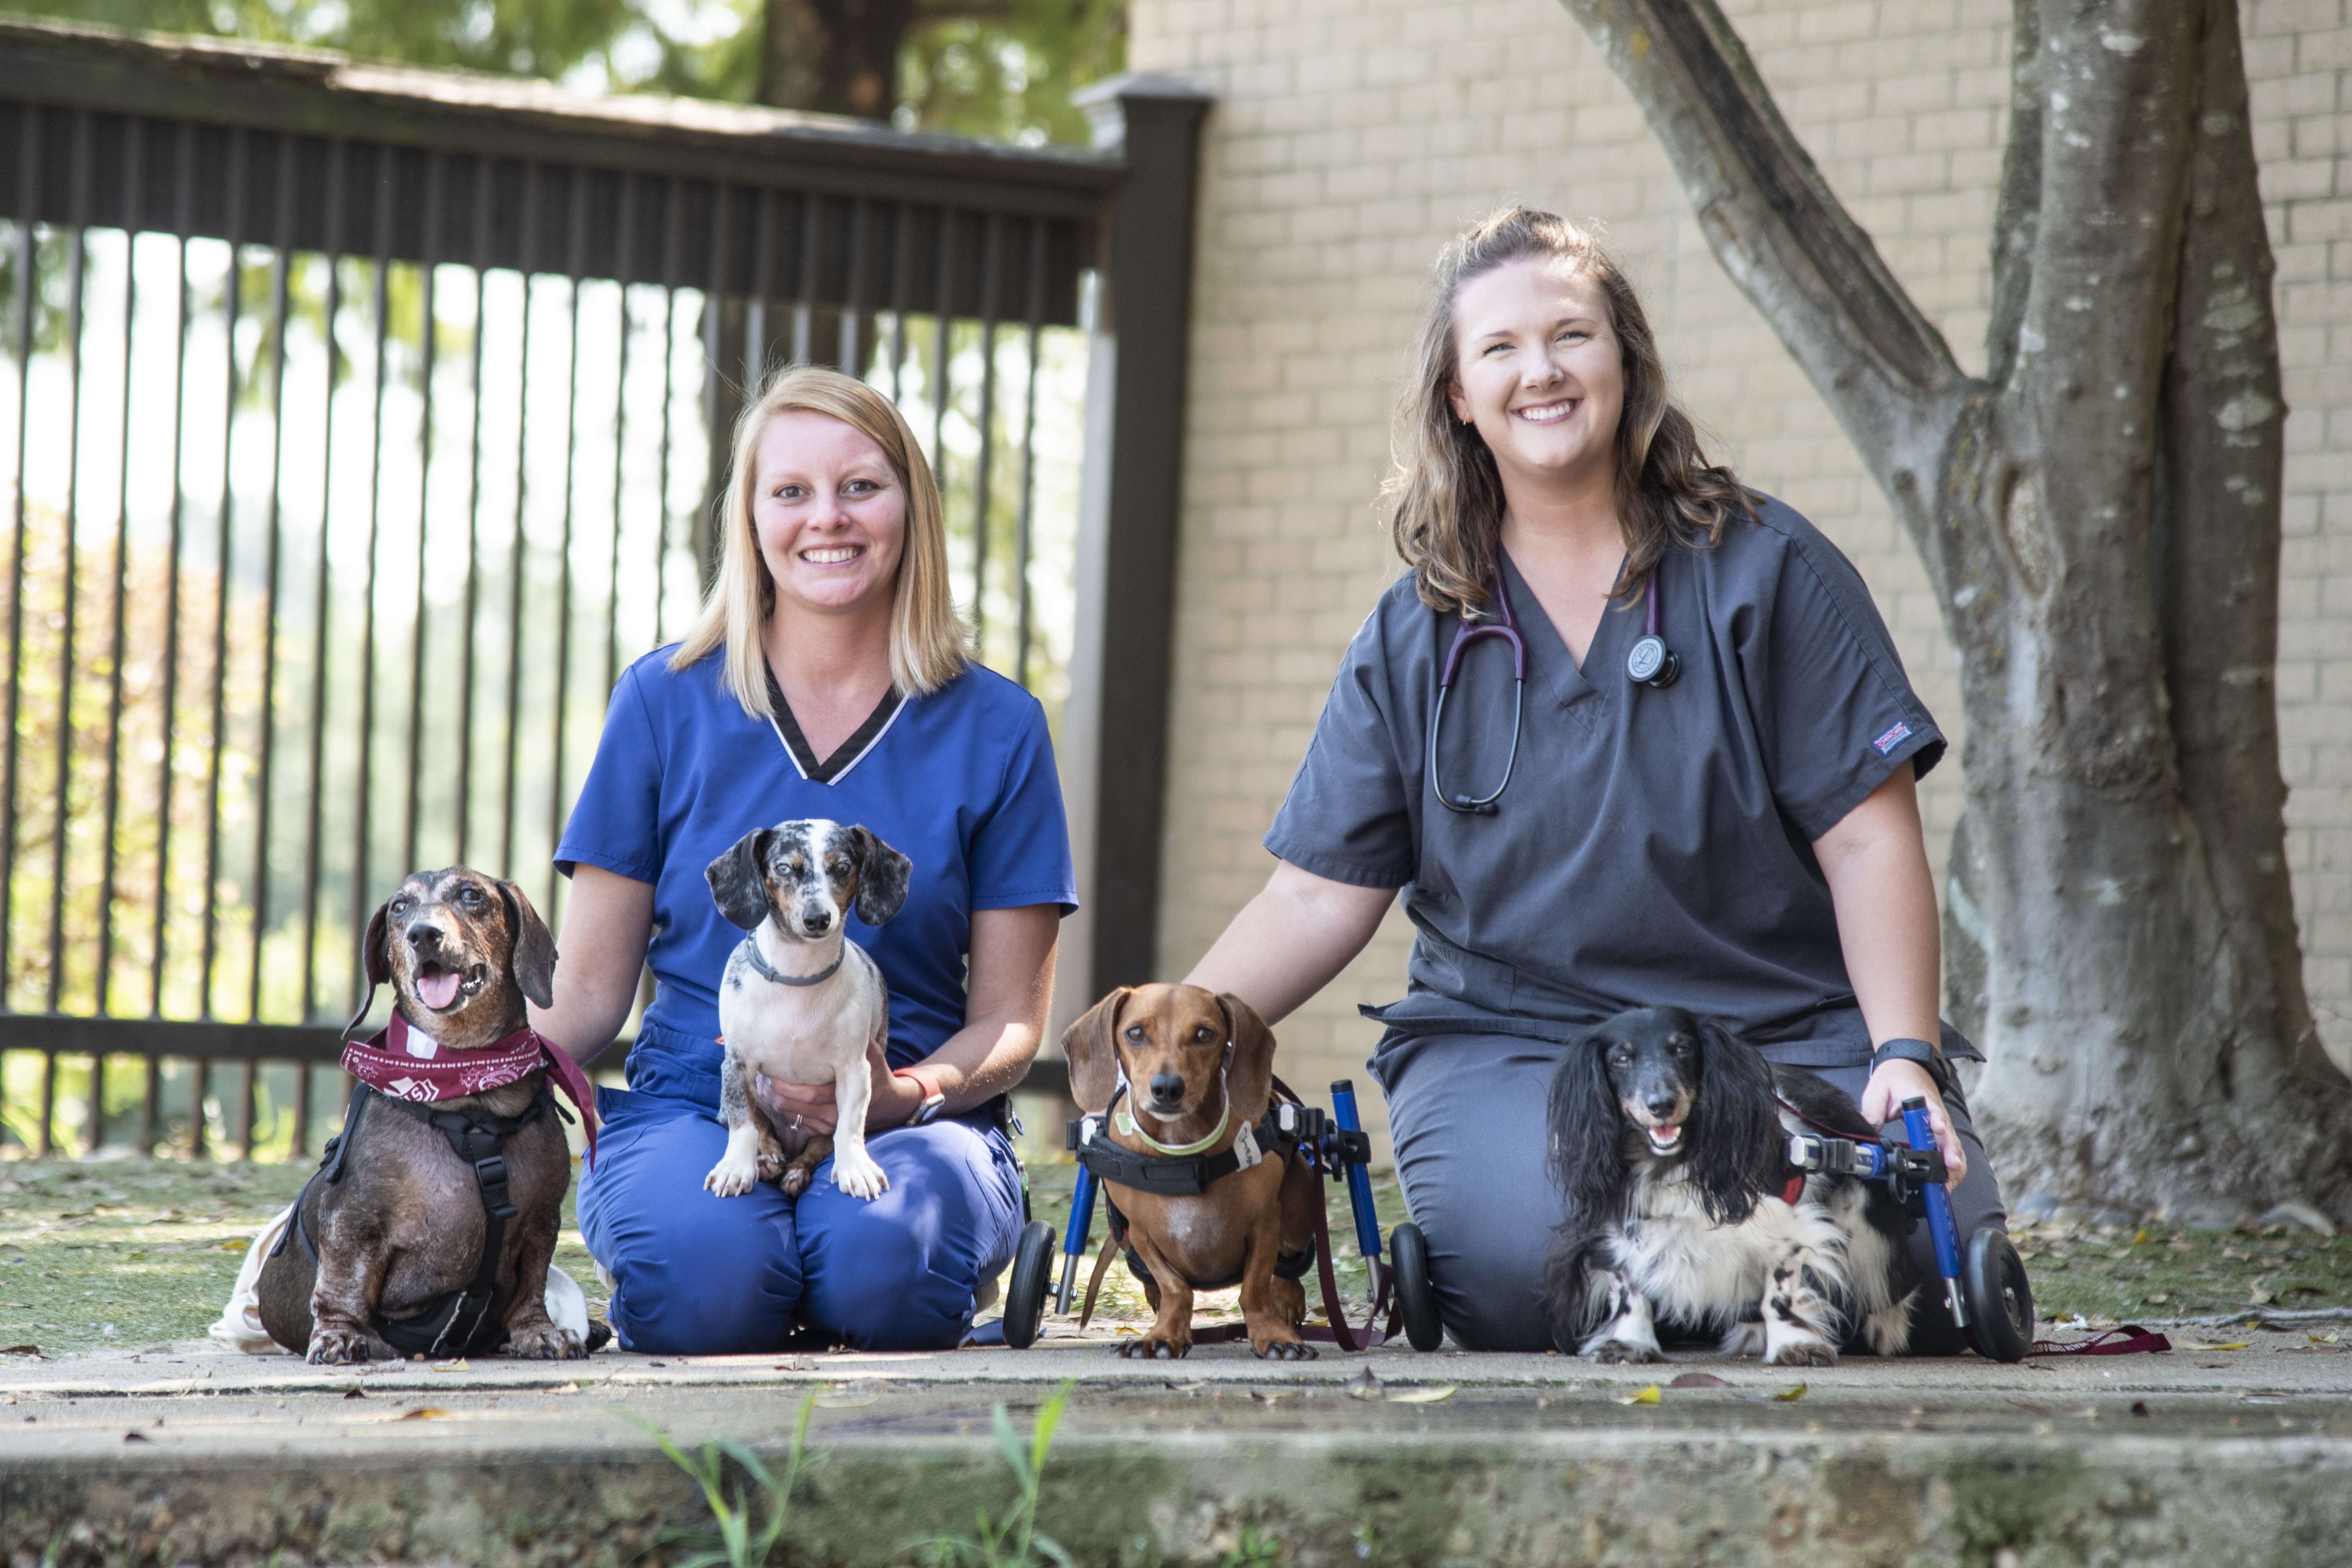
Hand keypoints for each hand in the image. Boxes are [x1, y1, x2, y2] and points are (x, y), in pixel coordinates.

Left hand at [753, 1038, 925, 1133]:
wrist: (887, 1103)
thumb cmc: (876, 1071)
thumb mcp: (869, 1050)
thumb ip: (851, 1036)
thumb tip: (830, 1015)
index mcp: (845, 1091)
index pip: (808, 1092)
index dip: (786, 1082)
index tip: (771, 1065)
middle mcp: (835, 1113)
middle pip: (793, 1104)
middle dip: (773, 1089)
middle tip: (761, 1071)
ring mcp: (827, 1124)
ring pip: (790, 1114)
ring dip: (773, 1099)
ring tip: (762, 1081)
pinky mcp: (821, 1130)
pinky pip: (795, 1121)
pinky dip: (782, 1108)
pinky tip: (774, 1094)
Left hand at [1859, 1058, 1965, 1184]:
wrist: (1907, 1066)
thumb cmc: (1893, 1079)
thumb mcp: (1877, 1091)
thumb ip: (1872, 1113)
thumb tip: (1867, 1136)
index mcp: (1919, 1099)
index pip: (1930, 1110)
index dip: (1935, 1121)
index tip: (1937, 1130)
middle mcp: (1935, 1112)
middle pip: (1947, 1132)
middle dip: (1950, 1150)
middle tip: (1950, 1166)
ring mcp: (1941, 1122)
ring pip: (1952, 1143)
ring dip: (1954, 1161)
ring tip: (1950, 1182)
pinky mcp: (1941, 1131)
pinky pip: (1950, 1147)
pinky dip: (1952, 1163)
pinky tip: (1949, 1179)